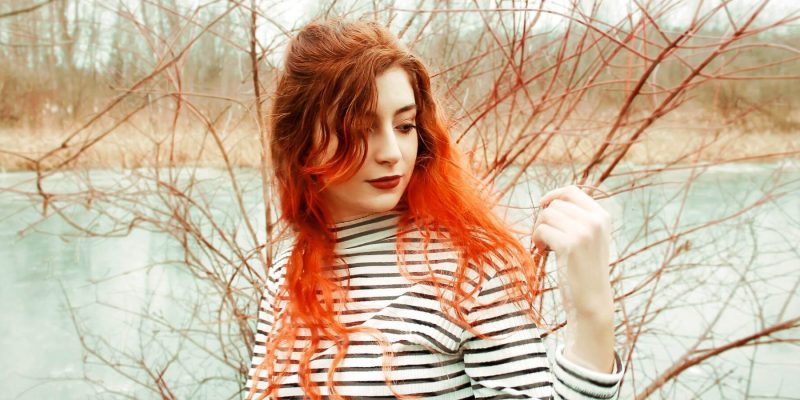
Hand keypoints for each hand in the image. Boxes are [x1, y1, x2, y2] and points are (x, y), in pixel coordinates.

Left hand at [532, 185, 614, 371]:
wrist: (592, 300)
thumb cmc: (585, 269)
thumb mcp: (590, 239)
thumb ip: (578, 218)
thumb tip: (549, 200)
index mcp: (602, 217)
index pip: (572, 191)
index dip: (553, 195)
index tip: (543, 204)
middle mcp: (595, 221)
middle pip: (555, 204)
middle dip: (544, 219)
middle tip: (546, 238)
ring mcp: (584, 232)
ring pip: (546, 215)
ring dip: (539, 229)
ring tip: (545, 245)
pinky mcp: (570, 245)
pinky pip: (542, 230)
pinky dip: (537, 240)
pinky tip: (543, 251)